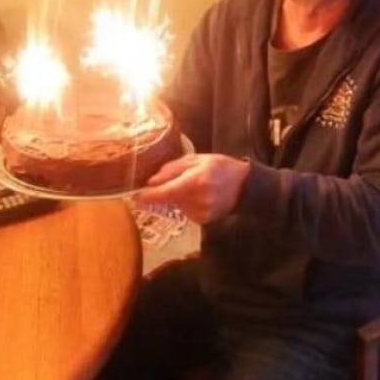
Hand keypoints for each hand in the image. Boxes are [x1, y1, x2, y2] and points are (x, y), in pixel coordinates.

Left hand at [135, 154, 249, 223]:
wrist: (245, 186)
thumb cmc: (219, 167)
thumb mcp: (196, 159)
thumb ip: (172, 169)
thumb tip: (151, 181)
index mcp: (195, 181)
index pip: (165, 192)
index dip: (148, 196)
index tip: (135, 197)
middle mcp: (198, 200)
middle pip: (169, 199)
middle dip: (167, 192)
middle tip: (182, 180)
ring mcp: (202, 213)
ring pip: (177, 206)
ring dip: (178, 198)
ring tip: (196, 186)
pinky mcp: (204, 221)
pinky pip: (186, 212)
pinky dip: (187, 204)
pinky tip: (200, 196)